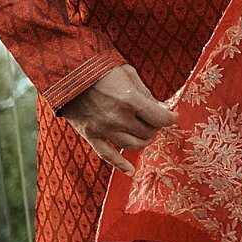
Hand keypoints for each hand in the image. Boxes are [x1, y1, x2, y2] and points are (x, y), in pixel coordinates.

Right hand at [58, 64, 177, 173]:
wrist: (69, 73)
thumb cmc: (102, 69)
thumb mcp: (129, 74)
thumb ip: (147, 94)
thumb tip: (162, 109)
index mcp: (130, 100)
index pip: (160, 118)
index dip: (171, 118)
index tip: (173, 116)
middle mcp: (118, 118)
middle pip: (147, 133)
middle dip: (155, 127)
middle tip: (155, 120)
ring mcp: (103, 129)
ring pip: (133, 146)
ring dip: (144, 141)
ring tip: (146, 134)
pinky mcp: (90, 135)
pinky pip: (107, 155)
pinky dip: (120, 165)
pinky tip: (131, 171)